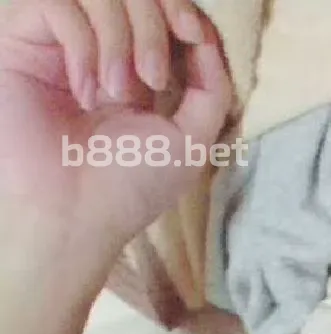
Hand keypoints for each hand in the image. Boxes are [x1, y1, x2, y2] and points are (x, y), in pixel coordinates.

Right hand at [0, 0, 231, 262]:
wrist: (71, 217)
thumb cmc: (126, 188)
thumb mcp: (189, 142)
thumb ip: (211, 90)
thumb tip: (206, 37)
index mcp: (134, 66)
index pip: (157, 6)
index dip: (178, 7)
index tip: (191, 33)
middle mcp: (96, 47)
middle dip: (151, 26)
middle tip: (149, 81)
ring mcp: (57, 42)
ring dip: (118, 36)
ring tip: (113, 92)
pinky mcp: (22, 41)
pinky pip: (57, 4)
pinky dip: (80, 43)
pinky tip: (82, 89)